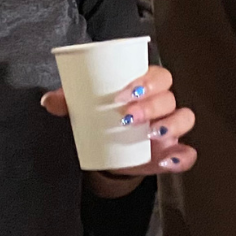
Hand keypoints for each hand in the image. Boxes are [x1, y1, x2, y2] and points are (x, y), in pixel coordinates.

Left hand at [41, 64, 198, 179]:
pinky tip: (167, 159)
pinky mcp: (171, 152)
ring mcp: (170, 128)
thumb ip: (67, 101)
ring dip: (169, 126)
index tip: (122, 93)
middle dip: (151, 105)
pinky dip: (182, 156)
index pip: (158, 76)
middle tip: (126, 116)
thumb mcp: (83, 108)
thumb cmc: (100, 118)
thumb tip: (48, 101)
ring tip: (147, 134)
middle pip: (170, 96)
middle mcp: (163, 104)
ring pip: (183, 119)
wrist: (106, 151)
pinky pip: (187, 153)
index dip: (146, 81)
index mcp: (146, 86)